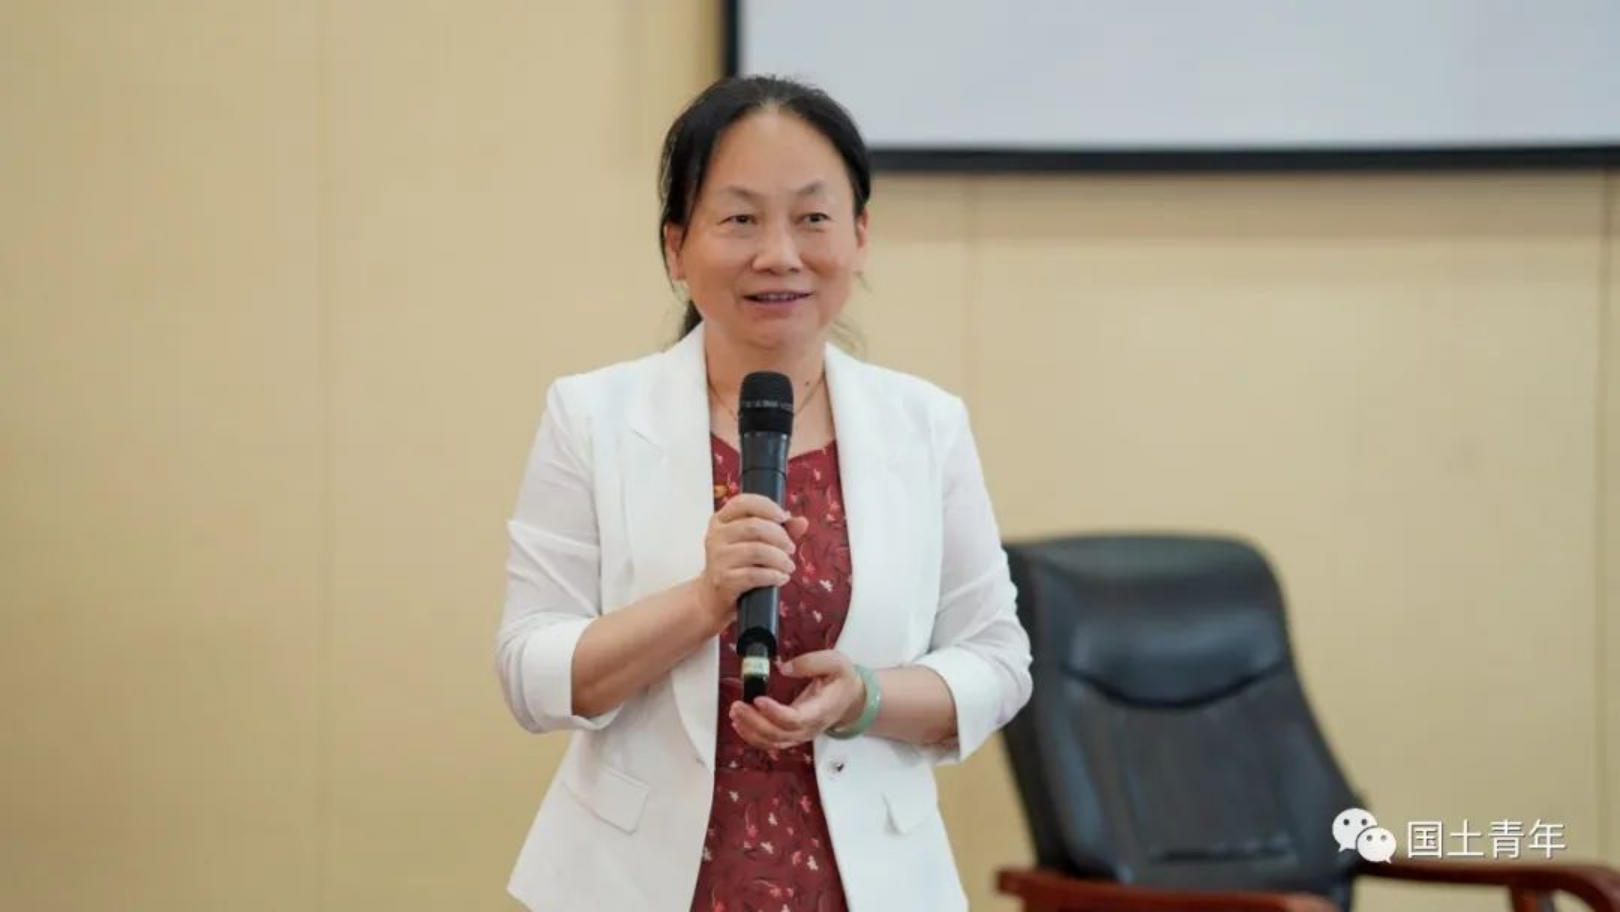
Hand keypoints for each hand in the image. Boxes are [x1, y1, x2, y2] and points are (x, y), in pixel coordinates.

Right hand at [695, 493, 808, 630]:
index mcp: (721, 520)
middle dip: (780, 537)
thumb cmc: (737, 565)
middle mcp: (716, 536)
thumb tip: (802, 522)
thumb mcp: (754, 542)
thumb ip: (779, 530)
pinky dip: (774, 576)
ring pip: (757, 551)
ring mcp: (718, 558)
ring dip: (780, 559)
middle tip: (791, 548)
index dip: (767, 507)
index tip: (784, 517)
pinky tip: (781, 578)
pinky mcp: (723, 580)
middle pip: (755, 526)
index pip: (743, 502)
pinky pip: (755, 574)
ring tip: (788, 566)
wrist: (713, 597)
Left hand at [729, 650, 866, 749]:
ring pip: (773, 742)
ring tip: (735, 713)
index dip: (775, 713)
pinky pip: (771, 742)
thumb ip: (811, 663)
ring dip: (750, 730)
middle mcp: (810, 727)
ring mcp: (801, 734)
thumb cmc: (843, 681)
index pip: (796, 719)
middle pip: (779, 734)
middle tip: (738, 706)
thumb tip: (784, 668)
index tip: (758, 699)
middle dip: (754, 722)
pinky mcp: (793, 734)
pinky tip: (740, 724)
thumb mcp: (835, 662)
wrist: (851, 700)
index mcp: (821, 710)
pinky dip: (753, 736)